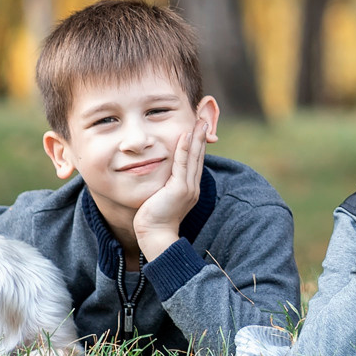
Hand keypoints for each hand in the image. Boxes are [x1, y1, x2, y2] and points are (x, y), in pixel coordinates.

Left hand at [132, 100, 213, 262]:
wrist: (154, 236)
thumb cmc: (152, 220)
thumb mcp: (161, 199)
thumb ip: (163, 187)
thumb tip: (158, 179)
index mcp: (189, 188)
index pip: (194, 161)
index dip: (197, 145)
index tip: (198, 129)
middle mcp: (192, 186)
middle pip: (198, 156)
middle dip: (201, 137)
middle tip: (203, 119)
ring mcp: (188, 188)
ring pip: (193, 157)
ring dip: (196, 138)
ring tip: (199, 121)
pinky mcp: (179, 189)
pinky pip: (182, 164)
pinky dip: (184, 148)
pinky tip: (185, 135)